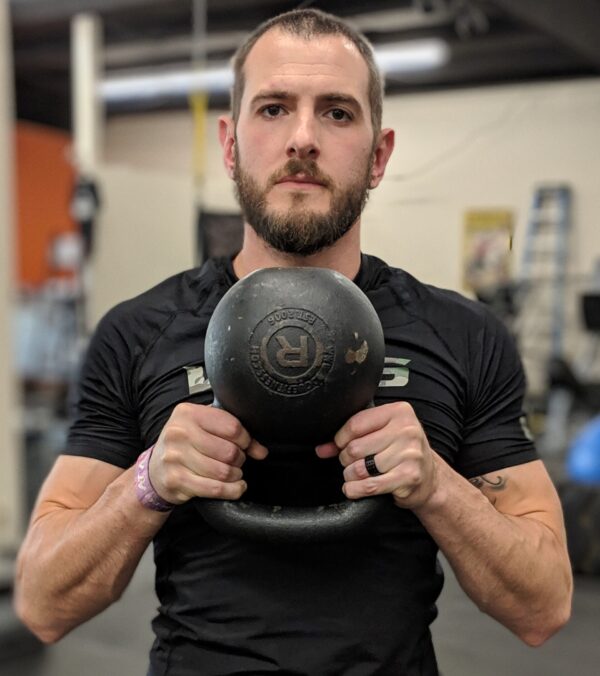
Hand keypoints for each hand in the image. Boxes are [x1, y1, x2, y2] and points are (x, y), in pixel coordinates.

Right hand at [149, 403, 267, 503]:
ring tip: (233, 473)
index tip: (245, 445)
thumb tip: (261, 451)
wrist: (155, 470)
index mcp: (188, 413)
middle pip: (229, 451)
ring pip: (223, 472)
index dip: (246, 439)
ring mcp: (175, 457)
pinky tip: (235, 487)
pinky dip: (232, 490)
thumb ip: (233, 433)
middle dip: (240, 459)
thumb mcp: (203, 429)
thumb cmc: (184, 445)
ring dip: (236, 475)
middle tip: (237, 461)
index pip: (232, 426)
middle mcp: (179, 432)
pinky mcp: (176, 480)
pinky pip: (215, 489)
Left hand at [315, 402, 438, 508]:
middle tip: (352, 462)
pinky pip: (370, 486)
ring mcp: (410, 454)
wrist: (430, 478)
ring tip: (357, 475)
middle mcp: (407, 431)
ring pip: (360, 468)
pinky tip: (356, 488)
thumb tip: (322, 448)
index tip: (339, 445)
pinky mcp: (409, 477)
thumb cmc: (402, 452)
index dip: (341, 438)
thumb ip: (352, 437)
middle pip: (355, 447)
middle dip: (346, 459)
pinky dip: (356, 490)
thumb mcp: (382, 434)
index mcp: (399, 412)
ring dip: (351, 476)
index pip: (355, 423)